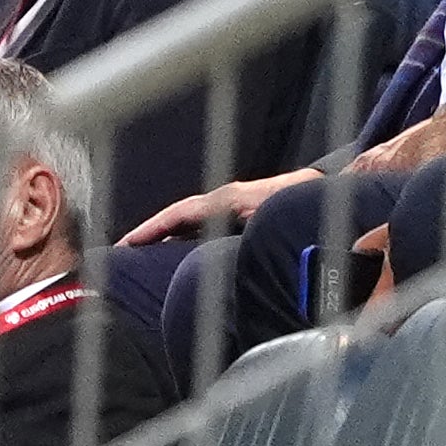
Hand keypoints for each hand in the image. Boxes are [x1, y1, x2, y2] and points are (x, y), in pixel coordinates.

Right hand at [121, 166, 317, 249]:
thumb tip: (221, 243)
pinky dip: (182, 234)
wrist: (326, 190)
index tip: (126, 244)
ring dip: (164, 234)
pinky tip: (175, 252)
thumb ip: (245, 227)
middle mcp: (224, 198)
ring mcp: (230, 203)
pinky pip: (201, 222)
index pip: (180, 213)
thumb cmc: (300, 205)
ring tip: (137, 256)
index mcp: (226, 198)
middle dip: (149, 232)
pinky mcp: (238, 210)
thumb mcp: (270, 217)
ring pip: (187, 219)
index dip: (152, 228)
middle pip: (177, 215)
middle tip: (120, 255)